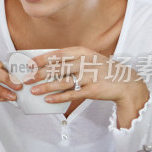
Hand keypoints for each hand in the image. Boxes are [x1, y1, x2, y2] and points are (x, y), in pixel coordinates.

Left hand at [26, 48, 149, 126]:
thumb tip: (46, 65)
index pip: (58, 54)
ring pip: (62, 82)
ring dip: (46, 87)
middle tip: (27, 79)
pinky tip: (48, 99)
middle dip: (39, 74)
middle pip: (57, 68)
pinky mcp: (92, 90)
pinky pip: (72, 94)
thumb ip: (71, 60)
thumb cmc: (101, 69)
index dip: (42, 59)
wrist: (125, 82)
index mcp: (82, 52)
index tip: (29, 64)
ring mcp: (89, 77)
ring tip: (33, 91)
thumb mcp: (88, 59)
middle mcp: (85, 63)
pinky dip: (58, 97)